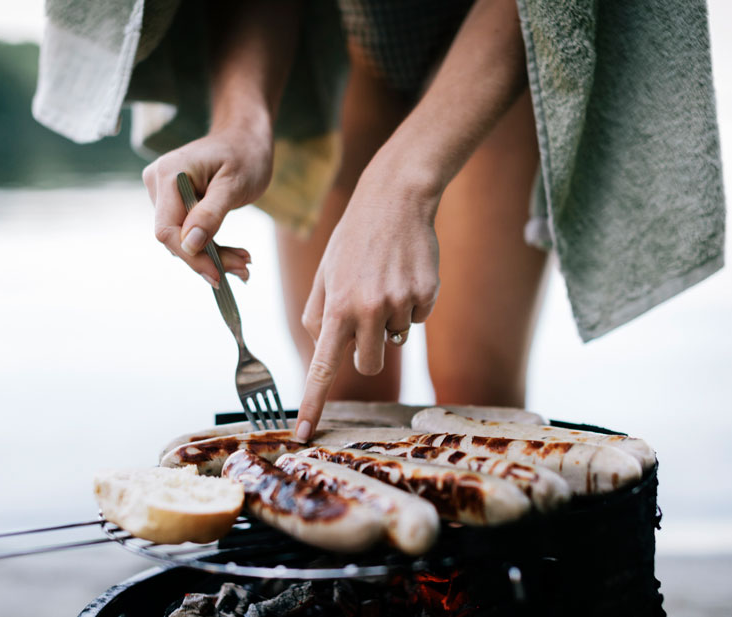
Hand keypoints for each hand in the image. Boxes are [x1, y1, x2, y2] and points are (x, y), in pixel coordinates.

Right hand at [142, 124, 273, 284]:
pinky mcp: (174, 202)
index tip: (217, 275)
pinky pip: (189, 232)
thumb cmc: (245, 154)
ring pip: (184, 239)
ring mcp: (164, 193)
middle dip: (209, 258)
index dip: (190, 257)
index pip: (167, 229)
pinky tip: (236, 255)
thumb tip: (190, 244)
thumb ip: (211, 214)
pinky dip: (212, 246)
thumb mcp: (234, 185)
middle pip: (176, 238)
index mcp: (168, 175)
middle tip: (244, 269)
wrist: (244, 136)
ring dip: (214, 256)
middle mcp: (158, 183)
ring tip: (245, 262)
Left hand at [295, 163, 441, 440]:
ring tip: (385, 282)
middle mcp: (369, 309)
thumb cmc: (353, 239)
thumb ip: (319, 316)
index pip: (323, 367)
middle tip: (365, 315)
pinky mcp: (428, 294)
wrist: (396, 199)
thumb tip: (325, 353)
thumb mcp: (325, 273)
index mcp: (337, 307)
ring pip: (396, 341)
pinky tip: (405, 274)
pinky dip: (412, 304)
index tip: (303, 434)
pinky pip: (418, 319)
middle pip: (369, 365)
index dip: (314, 403)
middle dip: (367, 351)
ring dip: (390, 323)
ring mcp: (401, 303)